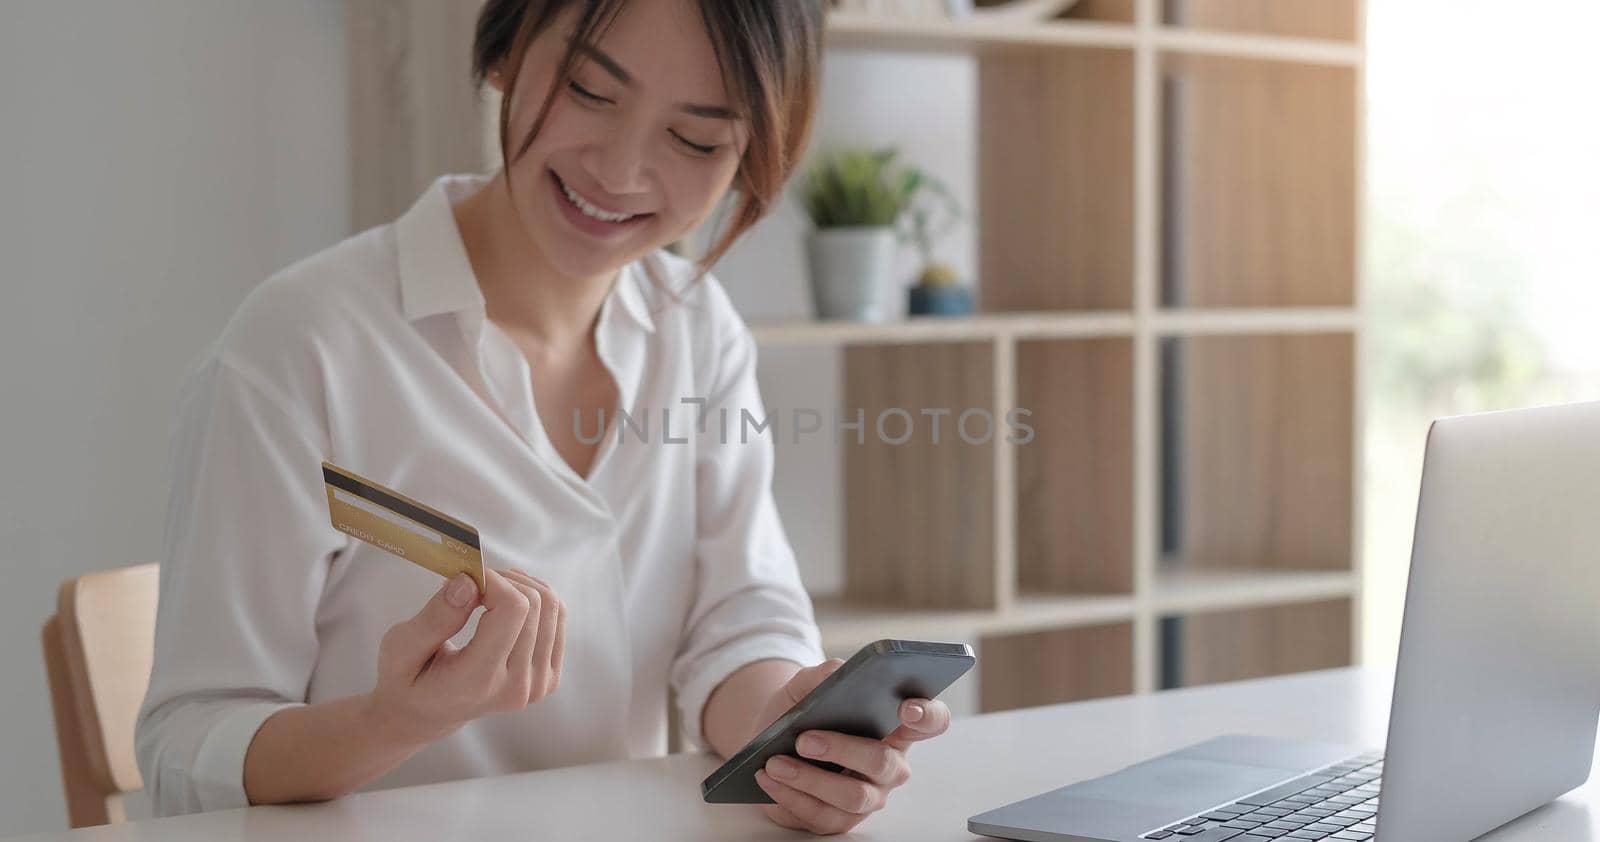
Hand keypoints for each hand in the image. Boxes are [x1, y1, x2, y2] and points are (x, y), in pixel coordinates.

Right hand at [365, 567, 565, 743]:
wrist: (426, 714)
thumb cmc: (408, 679)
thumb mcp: (400, 647)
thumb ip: (435, 616)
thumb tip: (469, 582)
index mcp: (478, 681)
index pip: (513, 609)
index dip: (494, 580)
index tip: (468, 579)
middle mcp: (516, 687)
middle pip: (535, 604)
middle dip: (505, 580)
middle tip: (474, 583)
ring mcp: (538, 686)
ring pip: (552, 607)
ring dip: (521, 586)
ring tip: (488, 592)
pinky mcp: (549, 679)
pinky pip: (558, 619)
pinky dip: (535, 600)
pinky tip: (506, 604)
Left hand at [751, 659, 951, 834]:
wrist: (767, 742)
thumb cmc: (798, 712)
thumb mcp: (805, 686)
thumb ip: (823, 674)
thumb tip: (837, 673)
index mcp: (894, 726)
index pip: (931, 721)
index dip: (927, 715)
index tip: (905, 708)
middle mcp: (890, 764)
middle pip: (884, 763)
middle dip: (844, 750)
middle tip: (804, 739)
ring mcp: (869, 796)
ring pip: (853, 796)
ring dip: (810, 779)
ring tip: (775, 762)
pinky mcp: (841, 819)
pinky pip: (822, 816)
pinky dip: (791, 797)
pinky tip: (768, 778)